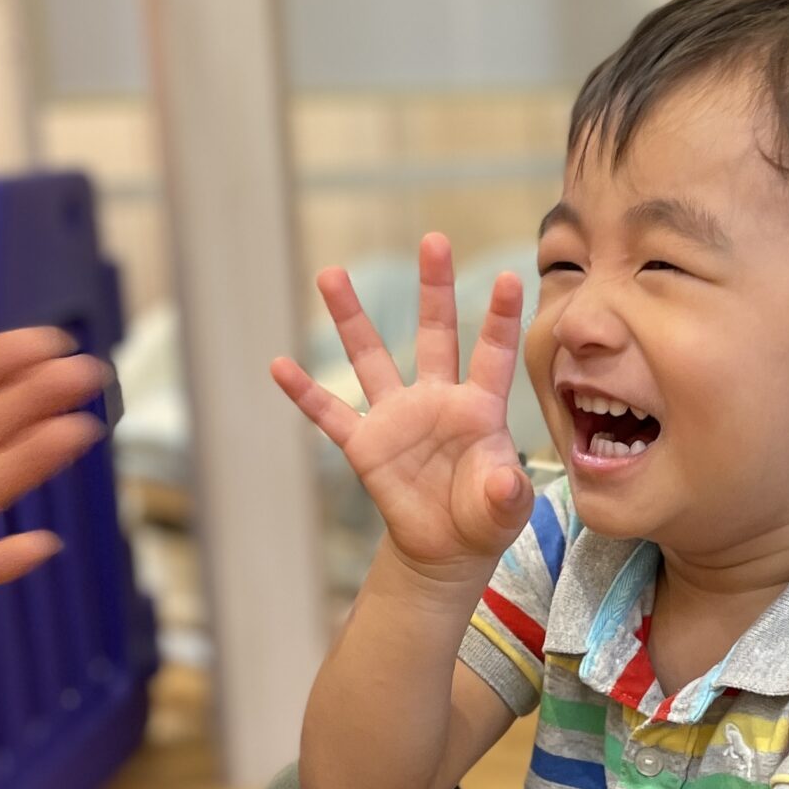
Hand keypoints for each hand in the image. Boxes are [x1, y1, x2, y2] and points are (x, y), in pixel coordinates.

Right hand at [271, 233, 532, 582]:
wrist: (448, 549)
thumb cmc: (485, 517)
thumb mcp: (505, 509)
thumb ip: (507, 493)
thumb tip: (506, 483)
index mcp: (479, 408)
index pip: (493, 354)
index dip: (500, 318)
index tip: (509, 276)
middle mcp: (437, 399)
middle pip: (435, 334)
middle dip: (434, 288)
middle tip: (434, 240)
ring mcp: (397, 417)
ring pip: (370, 357)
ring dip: (351, 319)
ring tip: (332, 274)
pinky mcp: (365, 444)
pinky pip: (329, 414)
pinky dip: (304, 393)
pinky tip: (279, 366)